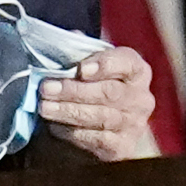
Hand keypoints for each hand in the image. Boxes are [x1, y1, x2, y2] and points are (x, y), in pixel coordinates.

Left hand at [37, 47, 155, 161]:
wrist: (96, 129)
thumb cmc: (91, 88)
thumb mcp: (88, 67)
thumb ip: (80, 51)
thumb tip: (69, 37)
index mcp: (136, 71)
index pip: (126, 62)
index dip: (104, 64)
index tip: (80, 69)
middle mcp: (141, 98)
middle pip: (109, 92)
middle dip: (74, 90)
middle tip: (47, 88)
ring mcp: (134, 125)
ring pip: (101, 117)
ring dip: (68, 111)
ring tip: (45, 107)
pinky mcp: (122, 148)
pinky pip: (97, 140)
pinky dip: (73, 132)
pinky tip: (55, 126)